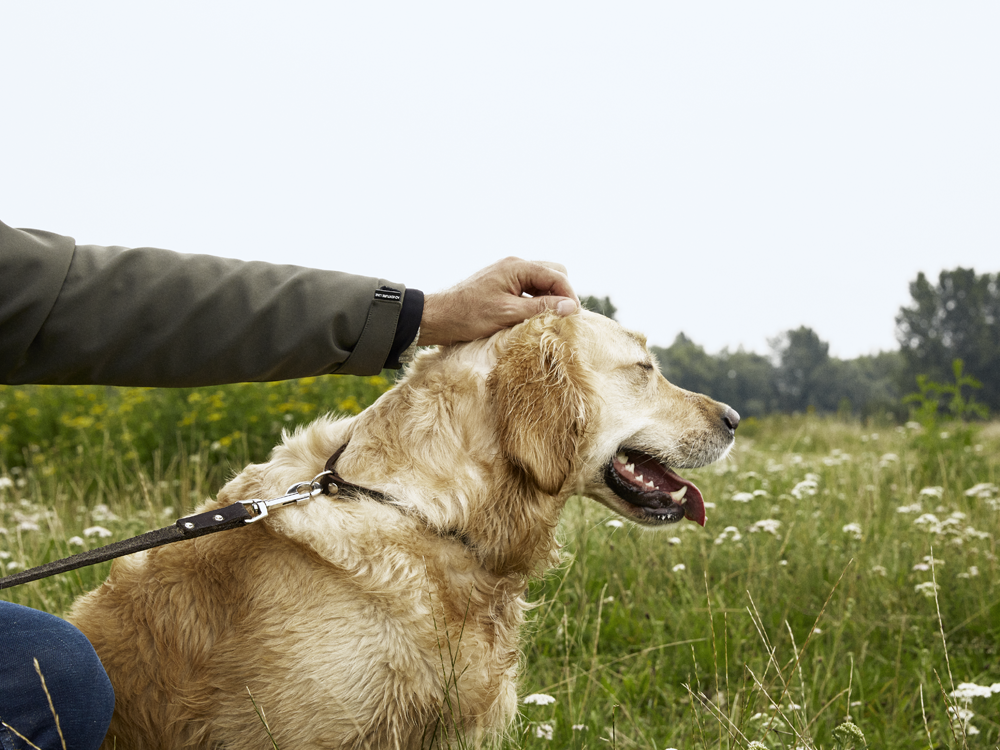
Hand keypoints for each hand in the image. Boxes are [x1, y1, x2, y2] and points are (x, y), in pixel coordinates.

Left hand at [418, 257, 578, 345]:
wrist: (437, 317)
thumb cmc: (468, 316)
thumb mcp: (507, 314)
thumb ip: (540, 308)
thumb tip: (571, 307)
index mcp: (517, 267)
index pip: (557, 276)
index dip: (569, 296)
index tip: (574, 318)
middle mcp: (514, 265)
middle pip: (552, 273)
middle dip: (561, 294)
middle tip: (563, 318)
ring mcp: (507, 274)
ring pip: (541, 281)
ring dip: (549, 298)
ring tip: (549, 320)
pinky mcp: (501, 285)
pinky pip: (528, 288)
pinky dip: (536, 300)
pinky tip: (533, 317)